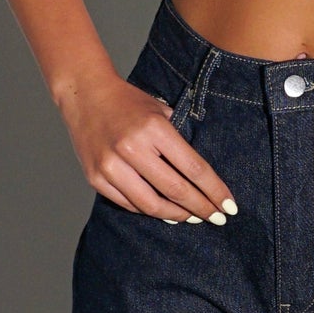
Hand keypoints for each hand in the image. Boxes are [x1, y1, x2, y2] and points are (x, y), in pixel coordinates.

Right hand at [60, 73, 237, 223]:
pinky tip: (164, 210)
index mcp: (154, 129)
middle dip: (202, 208)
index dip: (215, 191)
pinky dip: (150, 210)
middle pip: (176, 190)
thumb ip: (180, 140)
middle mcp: (131, 148)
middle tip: (217, 218)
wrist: (84, 95)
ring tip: (192, 217)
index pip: (194, 168)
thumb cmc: (128, 102)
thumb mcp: (160, 111)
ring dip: (177, 215)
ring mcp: (111, 166)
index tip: (229, 206)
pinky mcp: (96, 178)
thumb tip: (204, 178)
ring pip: (151, 205)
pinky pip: (129, 204)